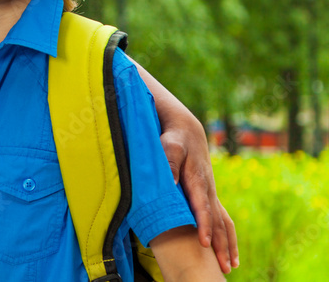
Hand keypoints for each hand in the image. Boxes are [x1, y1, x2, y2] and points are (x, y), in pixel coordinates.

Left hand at [160, 114, 238, 273]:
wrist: (187, 131)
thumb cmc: (174, 139)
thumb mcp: (168, 146)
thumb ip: (168, 162)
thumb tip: (171, 182)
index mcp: (197, 180)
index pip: (202, 207)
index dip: (204, 225)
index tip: (204, 243)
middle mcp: (208, 189)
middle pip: (217, 221)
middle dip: (221, 245)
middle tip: (223, 267)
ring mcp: (211, 193)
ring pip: (224, 222)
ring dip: (228, 244)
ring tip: (231, 266)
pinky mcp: (210, 195)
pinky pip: (222, 218)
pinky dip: (227, 235)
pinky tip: (228, 251)